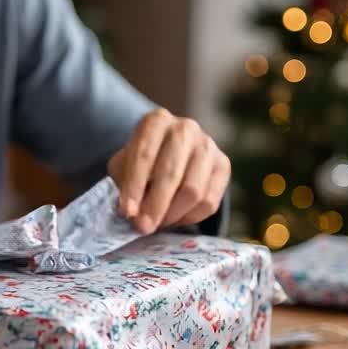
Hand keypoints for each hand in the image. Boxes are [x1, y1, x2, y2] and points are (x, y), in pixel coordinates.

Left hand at [107, 108, 230, 234]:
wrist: (170, 152)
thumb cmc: (142, 162)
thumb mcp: (124, 165)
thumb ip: (125, 184)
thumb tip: (133, 213)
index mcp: (156, 121)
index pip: (144, 155)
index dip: (134, 186)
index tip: (127, 212)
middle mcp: (185, 128)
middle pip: (171, 174)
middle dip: (155, 205)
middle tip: (143, 227)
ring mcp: (208, 146)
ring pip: (193, 191)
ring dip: (172, 214)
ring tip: (157, 224)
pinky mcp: (223, 165)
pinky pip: (209, 201)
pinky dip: (190, 217)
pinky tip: (175, 218)